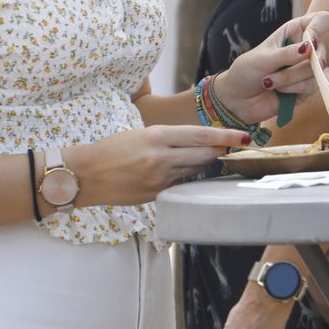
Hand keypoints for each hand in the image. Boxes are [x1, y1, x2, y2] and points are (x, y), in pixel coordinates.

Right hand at [67, 124, 249, 207]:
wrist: (86, 175)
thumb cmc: (112, 149)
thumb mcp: (143, 134)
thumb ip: (171, 138)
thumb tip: (200, 141)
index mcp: (157, 136)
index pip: (201, 136)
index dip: (225, 136)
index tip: (243, 137)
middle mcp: (161, 157)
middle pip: (205, 155)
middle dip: (220, 151)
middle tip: (229, 148)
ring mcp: (160, 179)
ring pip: (195, 170)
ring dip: (203, 164)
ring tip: (202, 158)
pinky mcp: (156, 194)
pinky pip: (182, 184)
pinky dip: (187, 177)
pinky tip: (181, 172)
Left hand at [212, 11, 328, 125]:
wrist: (238, 100)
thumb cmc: (247, 71)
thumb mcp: (263, 58)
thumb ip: (287, 53)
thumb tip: (310, 47)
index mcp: (294, 31)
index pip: (321, 20)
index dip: (318, 29)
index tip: (309, 42)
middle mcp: (305, 48)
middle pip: (321, 50)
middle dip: (302, 62)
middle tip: (286, 66)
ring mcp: (307, 69)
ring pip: (316, 71)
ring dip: (290, 78)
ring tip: (270, 81)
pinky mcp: (307, 88)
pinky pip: (311, 87)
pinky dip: (293, 89)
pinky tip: (279, 91)